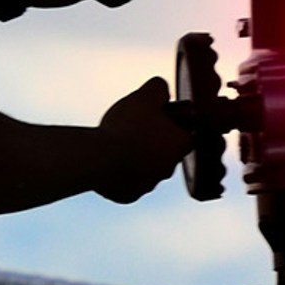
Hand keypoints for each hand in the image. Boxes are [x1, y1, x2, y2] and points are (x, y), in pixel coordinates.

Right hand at [91, 76, 189, 202]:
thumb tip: (161, 89)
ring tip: (117, 143)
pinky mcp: (129, 196)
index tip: (154, 116)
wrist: (100, 158)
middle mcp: (169, 169)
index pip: (185, 133)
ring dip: (136, 158)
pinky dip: (119, 173)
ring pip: (145, 169)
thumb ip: (158, 88)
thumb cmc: (127, 126)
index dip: (170, 123)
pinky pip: (127, 182)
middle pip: (165, 153)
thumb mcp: (145, 95)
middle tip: (133, 128)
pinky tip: (107, 160)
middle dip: (153, 141)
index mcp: (181, 145)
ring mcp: (149, 185)